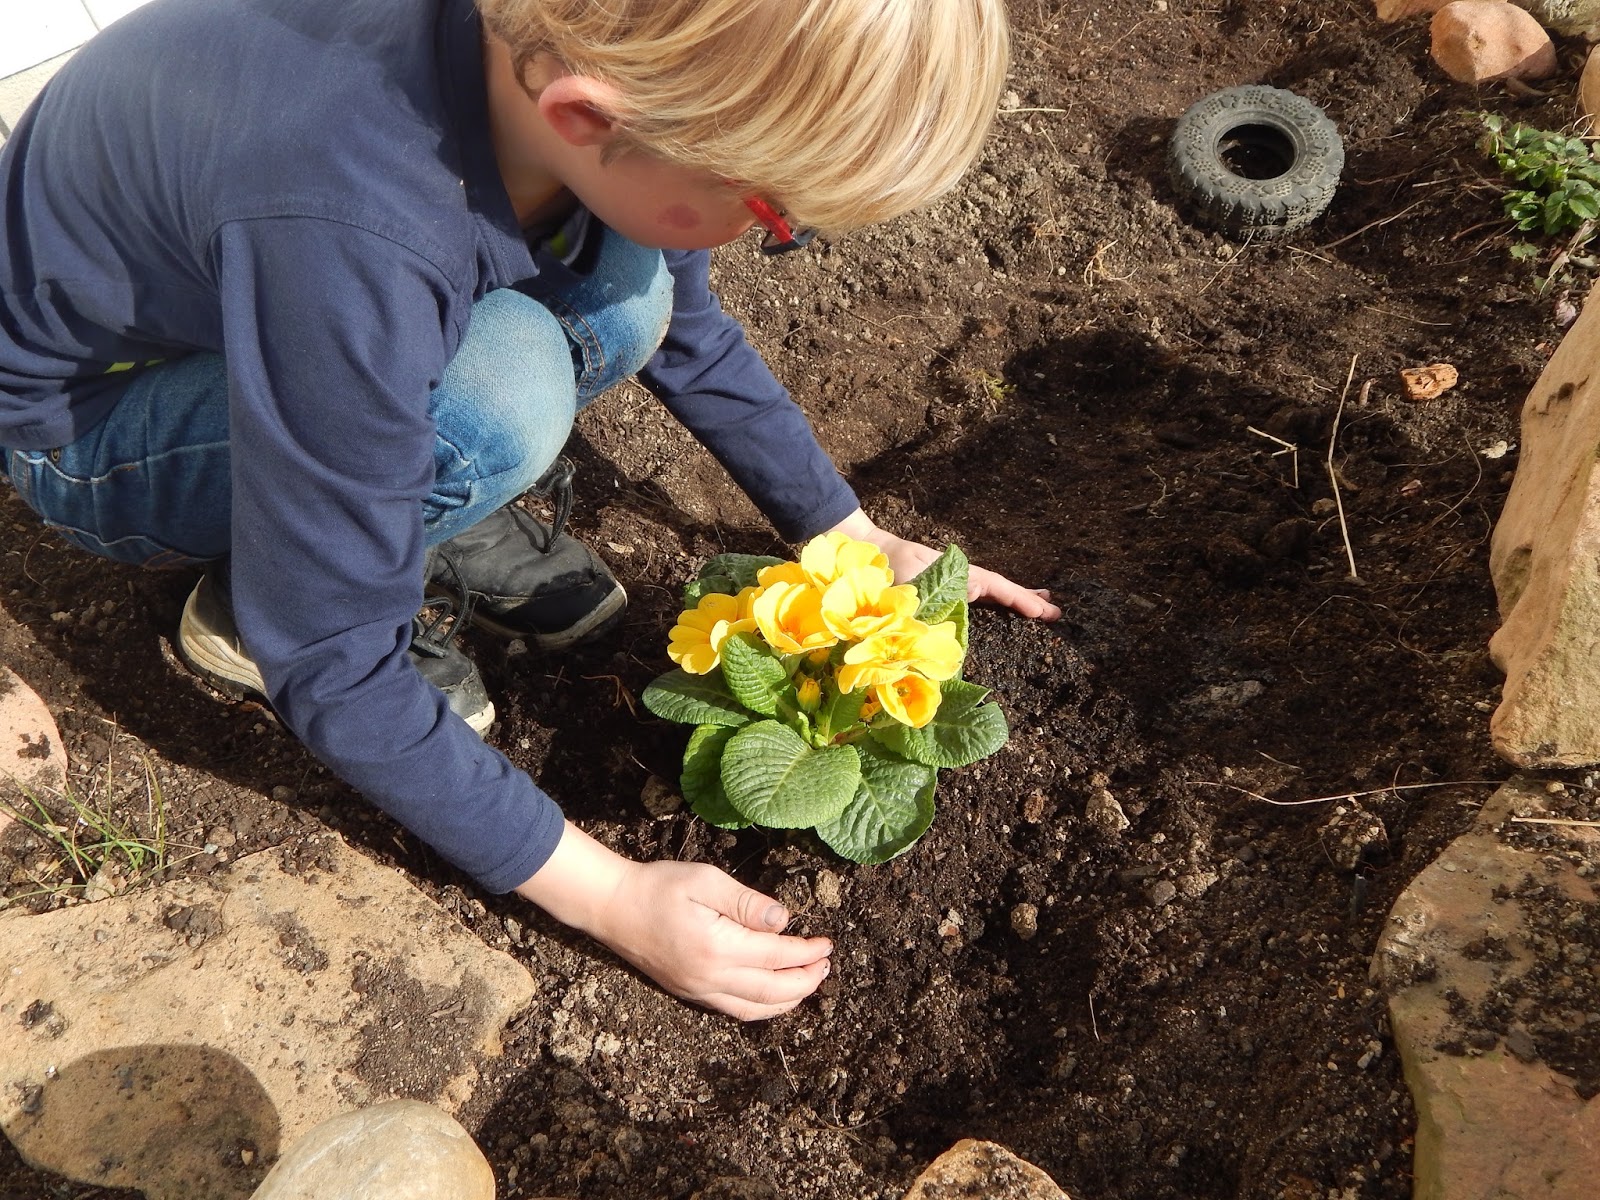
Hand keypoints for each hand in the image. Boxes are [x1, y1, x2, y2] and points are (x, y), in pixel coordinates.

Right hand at [517, 822, 831, 1019]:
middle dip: (806, 981)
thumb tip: (784, 921)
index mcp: (717, 947)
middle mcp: (710, 977)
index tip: (827, 944)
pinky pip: (735, 1010)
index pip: (776, 957)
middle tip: (826, 965)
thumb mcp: (705, 880)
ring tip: (809, 981)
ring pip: (755, 1009)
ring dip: (788, 1000)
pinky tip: (773, 993)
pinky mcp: (690, 993)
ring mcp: (699, 990)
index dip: (807, 953)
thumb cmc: (659, 885)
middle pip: (772, 992)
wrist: (612, 907)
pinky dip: (762, 1006)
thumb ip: (747, 902)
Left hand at [827, 508, 1059, 620]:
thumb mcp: (905, 594)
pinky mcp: (938, 592)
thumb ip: (923, 618)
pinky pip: (970, 601)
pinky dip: (988, 606)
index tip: (1046, 612)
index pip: (999, 588)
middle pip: (1000, 592)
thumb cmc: (882, 572)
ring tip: (1038, 612)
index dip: (1022, 601)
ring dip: (1011, 604)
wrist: (860, 551)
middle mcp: (959, 580)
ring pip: (988, 596)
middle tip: (1055, 613)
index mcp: (959, 577)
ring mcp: (950, 586)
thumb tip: (936, 648)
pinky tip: (994, 617)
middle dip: (1026, 602)